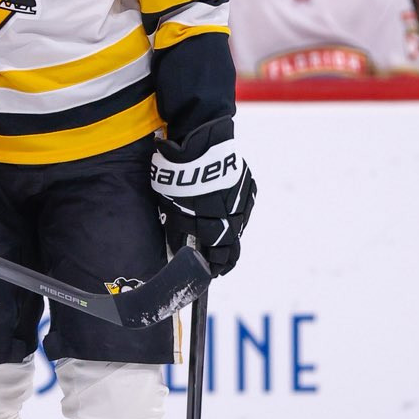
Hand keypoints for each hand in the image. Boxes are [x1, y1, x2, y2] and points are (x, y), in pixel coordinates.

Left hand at [150, 119, 256, 277]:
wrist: (197, 145)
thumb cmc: (177, 179)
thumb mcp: (171, 209)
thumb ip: (179, 230)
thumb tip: (180, 246)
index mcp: (214, 228)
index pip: (219, 257)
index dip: (216, 268)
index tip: (212, 273)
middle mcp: (233, 218)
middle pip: (234, 245)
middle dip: (227, 257)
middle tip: (222, 264)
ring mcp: (242, 200)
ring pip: (240, 224)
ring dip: (232, 232)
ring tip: (224, 238)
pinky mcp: (246, 184)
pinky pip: (244, 203)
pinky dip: (237, 210)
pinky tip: (230, 210)